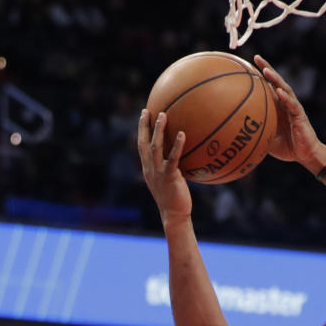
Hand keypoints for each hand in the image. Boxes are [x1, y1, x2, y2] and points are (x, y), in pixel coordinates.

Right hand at [139, 109, 192, 228]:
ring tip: (164, 115)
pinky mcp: (169, 177)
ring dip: (158, 130)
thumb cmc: (175, 199)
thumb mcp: (169, 180)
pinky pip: (173, 158)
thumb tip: (184, 155)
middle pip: (143, 143)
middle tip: (149, 110)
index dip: (141, 129)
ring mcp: (158, 172)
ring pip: (155, 147)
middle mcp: (149, 168)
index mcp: (148, 168)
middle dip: (144, 125)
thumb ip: (171, 167)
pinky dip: (177, 146)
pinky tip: (182, 134)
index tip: (144, 113)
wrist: (174, 215)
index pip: (141, 145)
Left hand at [252, 57, 325, 169]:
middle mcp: (286, 103)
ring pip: (285, 89)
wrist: (305, 155)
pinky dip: (286, 98)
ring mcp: (294, 107)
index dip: (260, 74)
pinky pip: (293, 105)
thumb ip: (256, 134)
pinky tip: (279, 91)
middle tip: (256, 57)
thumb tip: (237, 136)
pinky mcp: (300, 115)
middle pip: (276, 81)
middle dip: (267, 68)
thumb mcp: (267, 139)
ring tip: (266, 70)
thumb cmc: (287, 147)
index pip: (269, 85)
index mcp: (278, 106)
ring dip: (275, 79)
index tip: (248, 63)